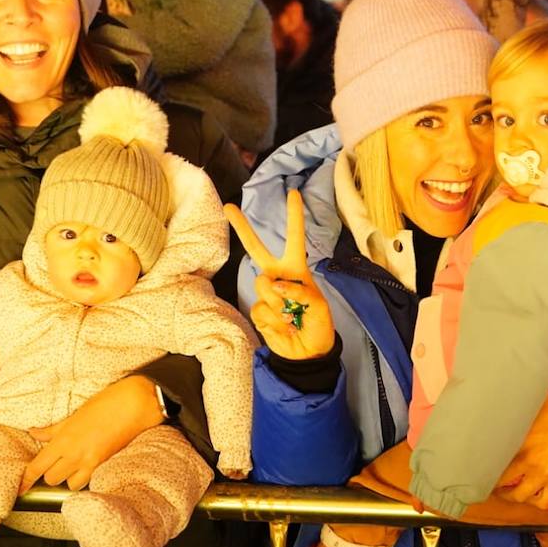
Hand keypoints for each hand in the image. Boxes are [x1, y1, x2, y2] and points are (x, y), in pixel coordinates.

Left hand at [19, 375, 162, 493]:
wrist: (134, 404)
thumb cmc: (105, 403)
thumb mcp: (75, 415)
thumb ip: (53, 430)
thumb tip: (34, 433)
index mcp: (63, 438)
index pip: (37, 467)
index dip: (25, 480)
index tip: (19, 488)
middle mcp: (73, 453)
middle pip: (51, 478)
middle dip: (51, 473)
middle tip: (57, 463)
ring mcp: (89, 461)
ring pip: (68, 484)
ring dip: (68, 478)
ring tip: (74, 465)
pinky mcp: (103, 465)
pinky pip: (86, 481)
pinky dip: (83, 478)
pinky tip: (87, 468)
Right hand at [224, 190, 335, 360]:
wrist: (307, 353)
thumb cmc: (318, 325)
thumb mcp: (318, 306)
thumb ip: (298, 291)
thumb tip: (273, 283)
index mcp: (296, 269)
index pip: (295, 239)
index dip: (294, 217)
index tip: (293, 193)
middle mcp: (278, 276)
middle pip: (256, 249)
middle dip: (242, 228)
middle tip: (228, 207)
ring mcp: (266, 293)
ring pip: (262, 285)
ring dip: (278, 302)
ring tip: (291, 316)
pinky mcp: (258, 311)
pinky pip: (260, 308)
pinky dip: (273, 320)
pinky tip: (283, 326)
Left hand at [494, 390, 547, 509]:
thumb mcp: (538, 404)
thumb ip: (519, 413)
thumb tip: (503, 411)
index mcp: (521, 439)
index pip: (494, 457)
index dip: (484, 462)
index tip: (478, 462)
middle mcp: (530, 461)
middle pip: (501, 481)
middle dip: (493, 482)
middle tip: (488, 480)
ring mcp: (545, 475)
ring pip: (519, 496)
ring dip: (510, 496)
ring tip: (505, 492)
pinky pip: (544, 502)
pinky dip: (535, 502)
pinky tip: (531, 496)